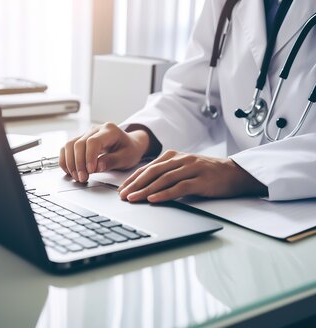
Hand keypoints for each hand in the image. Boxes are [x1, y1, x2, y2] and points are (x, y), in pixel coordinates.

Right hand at [59, 123, 152, 181]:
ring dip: (70, 163)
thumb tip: (97, 167)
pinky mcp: (81, 140)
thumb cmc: (130, 150)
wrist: (130, 144)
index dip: (89, 157)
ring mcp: (87, 134)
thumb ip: (112, 161)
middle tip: (83, 178)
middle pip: (79, 143)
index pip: (93, 141)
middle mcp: (96, 129)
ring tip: (77, 177)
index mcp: (110, 130)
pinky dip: (66, 160)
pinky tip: (70, 171)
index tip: (90, 171)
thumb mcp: (127, 157)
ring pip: (70, 145)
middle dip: (78, 163)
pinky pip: (67, 148)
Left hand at [118, 150, 267, 201]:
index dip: (133, 178)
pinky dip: (165, 193)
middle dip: (135, 184)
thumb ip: (167, 172)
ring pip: (163, 179)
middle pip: (152, 172)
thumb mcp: (184, 167)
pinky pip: (179, 187)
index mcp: (173, 155)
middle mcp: (180, 159)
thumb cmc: (206, 173)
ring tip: (133, 198)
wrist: (233, 173)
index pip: (148, 168)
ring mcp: (191, 168)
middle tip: (123, 195)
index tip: (121, 188)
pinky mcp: (200, 180)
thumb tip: (145, 185)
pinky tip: (154, 199)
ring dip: (146, 190)